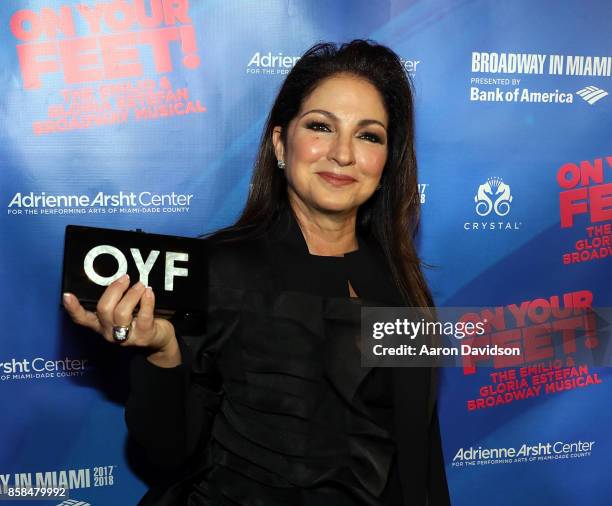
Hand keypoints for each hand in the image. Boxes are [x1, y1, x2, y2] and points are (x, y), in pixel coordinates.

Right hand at [62, 274, 180, 366]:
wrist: (160, 341)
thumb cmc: (140, 321)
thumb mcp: (124, 313)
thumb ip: (116, 301)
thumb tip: (118, 278)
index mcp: (101, 325)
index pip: (82, 319)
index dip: (73, 308)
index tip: (66, 295)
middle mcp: (109, 332)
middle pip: (103, 309)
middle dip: (114, 290)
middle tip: (126, 278)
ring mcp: (126, 337)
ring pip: (121, 312)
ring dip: (132, 294)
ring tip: (141, 285)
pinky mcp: (143, 336)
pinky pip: (144, 316)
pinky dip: (147, 301)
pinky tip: (149, 292)